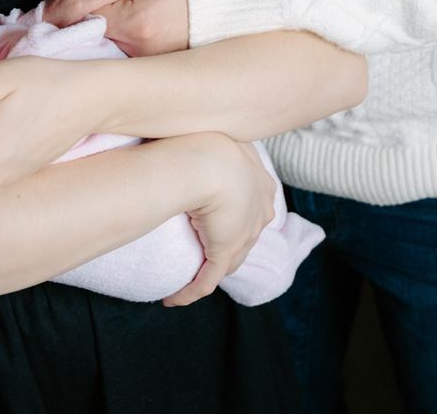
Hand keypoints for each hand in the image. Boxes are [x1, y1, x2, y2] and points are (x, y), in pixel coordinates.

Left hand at [54, 0, 188, 56]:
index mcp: (136, 24)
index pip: (80, 14)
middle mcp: (140, 51)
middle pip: (89, 30)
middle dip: (88, 5)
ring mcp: (149, 61)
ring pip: (104, 40)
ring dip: (103, 17)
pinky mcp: (156, 62)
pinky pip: (123, 46)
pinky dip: (120, 28)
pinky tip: (134, 9)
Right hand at [164, 134, 276, 306]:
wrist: (210, 159)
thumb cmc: (207, 139)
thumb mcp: (215, 138)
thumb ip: (210, 144)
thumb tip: (190, 137)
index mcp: (261, 182)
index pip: (252, 208)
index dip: (234, 217)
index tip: (216, 219)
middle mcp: (260, 210)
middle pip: (245, 237)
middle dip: (226, 247)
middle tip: (201, 251)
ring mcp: (245, 232)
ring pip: (228, 261)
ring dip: (207, 272)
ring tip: (186, 278)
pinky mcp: (226, 250)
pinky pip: (208, 279)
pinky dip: (191, 291)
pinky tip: (174, 299)